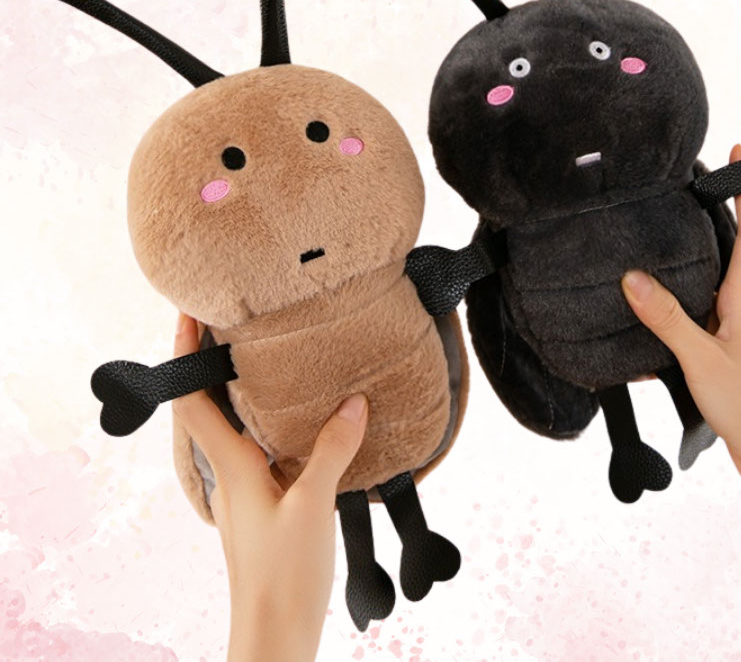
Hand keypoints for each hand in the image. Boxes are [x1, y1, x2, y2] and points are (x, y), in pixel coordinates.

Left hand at [172, 314, 368, 661]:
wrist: (274, 633)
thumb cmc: (283, 575)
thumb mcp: (313, 506)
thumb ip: (331, 451)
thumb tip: (352, 403)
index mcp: (231, 466)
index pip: (193, 401)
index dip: (184, 356)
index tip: (187, 314)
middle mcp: (228, 474)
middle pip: (207, 409)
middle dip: (209, 365)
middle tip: (228, 324)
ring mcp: (241, 493)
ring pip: (231, 430)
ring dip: (235, 393)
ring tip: (259, 360)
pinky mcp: (259, 507)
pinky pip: (254, 452)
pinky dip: (263, 424)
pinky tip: (292, 425)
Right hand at [622, 145, 740, 621]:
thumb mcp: (701, 359)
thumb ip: (666, 318)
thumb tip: (632, 278)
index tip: (738, 155)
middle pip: (733, 249)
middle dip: (717, 215)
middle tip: (689, 187)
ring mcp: (733, 332)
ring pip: (709, 285)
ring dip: (689, 263)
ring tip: (657, 245)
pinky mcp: (722, 355)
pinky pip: (695, 320)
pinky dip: (672, 314)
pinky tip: (644, 323)